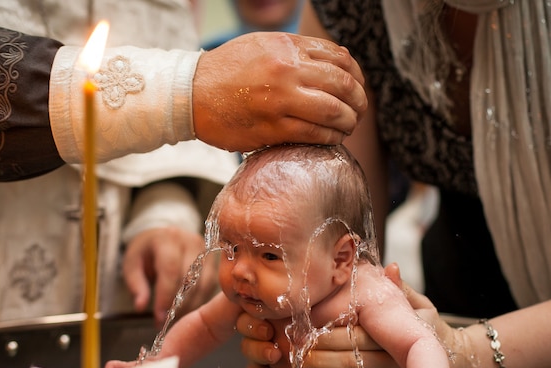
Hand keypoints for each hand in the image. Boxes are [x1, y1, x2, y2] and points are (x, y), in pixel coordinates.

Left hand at [122, 227, 217, 326]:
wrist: (163, 234)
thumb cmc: (146, 251)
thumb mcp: (132, 263)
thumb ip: (135, 284)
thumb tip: (141, 307)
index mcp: (166, 239)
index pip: (170, 269)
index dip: (166, 295)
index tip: (160, 317)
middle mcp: (190, 241)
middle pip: (190, 278)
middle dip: (179, 304)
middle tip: (167, 321)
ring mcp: (205, 251)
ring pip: (204, 284)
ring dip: (191, 305)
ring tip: (177, 318)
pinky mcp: (213, 261)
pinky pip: (210, 286)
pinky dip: (199, 301)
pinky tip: (187, 310)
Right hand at [193, 32, 366, 151]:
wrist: (191, 93)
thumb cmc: (226, 70)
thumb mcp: (262, 46)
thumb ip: (297, 52)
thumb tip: (333, 64)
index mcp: (287, 48)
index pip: (340, 60)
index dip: (357, 77)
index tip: (357, 88)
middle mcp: (287, 71)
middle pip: (343, 86)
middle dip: (358, 102)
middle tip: (359, 111)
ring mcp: (280, 100)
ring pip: (333, 112)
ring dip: (348, 122)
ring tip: (347, 127)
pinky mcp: (272, 128)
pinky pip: (314, 133)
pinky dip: (330, 137)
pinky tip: (331, 138)